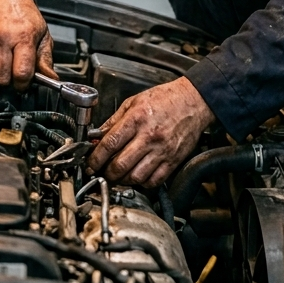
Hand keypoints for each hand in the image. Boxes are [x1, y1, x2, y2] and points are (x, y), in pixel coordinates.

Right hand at [0, 0, 55, 90]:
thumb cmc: (23, 14)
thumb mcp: (41, 33)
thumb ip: (45, 58)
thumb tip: (50, 78)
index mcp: (24, 36)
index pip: (22, 72)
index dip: (23, 84)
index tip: (23, 84)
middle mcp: (2, 36)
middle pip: (2, 77)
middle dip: (8, 80)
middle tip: (12, 72)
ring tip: (2, 63)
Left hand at [87, 77, 214, 187]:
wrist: (193, 101)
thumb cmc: (165, 99)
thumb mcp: (134, 101)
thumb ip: (114, 120)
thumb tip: (97, 137)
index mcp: (136, 119)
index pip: (110, 144)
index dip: (95, 158)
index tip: (90, 164)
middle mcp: (149, 136)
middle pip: (120, 164)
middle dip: (106, 173)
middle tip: (101, 173)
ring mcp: (162, 150)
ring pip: (136, 176)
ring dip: (122, 180)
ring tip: (118, 176)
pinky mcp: (173, 160)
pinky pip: (154, 180)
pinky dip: (142, 183)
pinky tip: (137, 176)